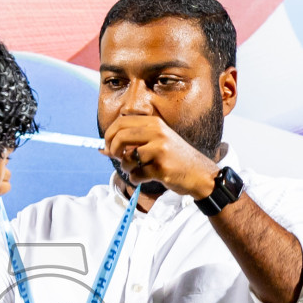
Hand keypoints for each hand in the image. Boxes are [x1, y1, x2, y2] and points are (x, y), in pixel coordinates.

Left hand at [102, 115, 218, 199]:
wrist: (200, 173)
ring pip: (127, 158)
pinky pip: (137, 175)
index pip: (121, 122)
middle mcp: (157, 132)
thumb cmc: (175, 158)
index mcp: (154, 123)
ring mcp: (160, 150)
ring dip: (126, 168)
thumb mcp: (156, 142)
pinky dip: (136, 179)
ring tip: (136, 170)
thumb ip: (131, 143)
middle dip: (113, 150)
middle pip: (120, 137)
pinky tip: (144, 179)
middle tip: (117, 159)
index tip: (108, 147)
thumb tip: (102, 149)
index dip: (109, 135)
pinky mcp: (161, 167)